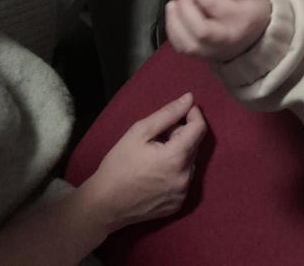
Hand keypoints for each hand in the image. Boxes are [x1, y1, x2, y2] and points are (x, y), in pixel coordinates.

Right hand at [85, 93, 205, 233]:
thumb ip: (168, 114)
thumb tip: (190, 99)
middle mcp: (185, 178)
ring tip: (155, 154)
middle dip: (181, 134)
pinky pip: (183, 179)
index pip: (199, 128)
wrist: (104, 205)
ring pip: (189, 162)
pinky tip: (156, 172)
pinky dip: (176, 170)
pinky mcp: (177, 205)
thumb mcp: (139, 132)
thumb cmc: (119, 164)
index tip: (182, 110)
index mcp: (177, 158)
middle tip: (158, 136)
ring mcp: (182, 194)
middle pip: (194, 144)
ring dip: (179, 152)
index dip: (193, 114)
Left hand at [166, 0, 271, 61]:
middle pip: (200, 28)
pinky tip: (174, 16)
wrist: (258, 39)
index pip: (213, 3)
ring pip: (188, 43)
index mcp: (241, 18)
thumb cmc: (253, 10)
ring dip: (175, 20)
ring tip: (174, 3)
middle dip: (186, 5)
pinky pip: (182, 48)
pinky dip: (173, 31)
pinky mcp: (203, 57)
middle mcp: (227, 39)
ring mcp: (214, 52)